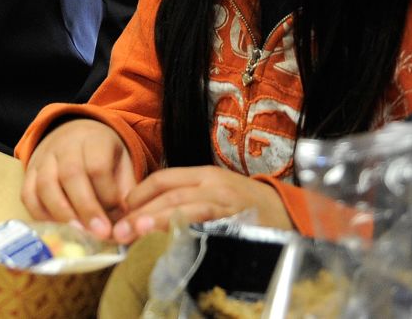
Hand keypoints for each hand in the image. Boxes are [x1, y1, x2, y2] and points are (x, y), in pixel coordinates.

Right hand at [21, 119, 135, 238]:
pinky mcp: (29, 173)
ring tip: (78, 236)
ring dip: (62, 214)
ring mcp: (43, 158)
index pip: (98, 166)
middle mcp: (64, 146)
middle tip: (100, 234)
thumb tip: (125, 228)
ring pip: (45, 184)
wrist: (75, 137)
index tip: (118, 217)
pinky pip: (28, 195)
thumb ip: (124, 194)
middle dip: (86, 207)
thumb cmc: (104, 158)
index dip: (107, 195)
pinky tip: (57, 231)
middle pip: (71, 174)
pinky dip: (40, 215)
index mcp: (94, 139)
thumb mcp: (122, 166)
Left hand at [111, 165, 289, 242]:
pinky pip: (208, 223)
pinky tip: (172, 238)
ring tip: (136, 231)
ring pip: (184, 206)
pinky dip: (188, 228)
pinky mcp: (238, 219)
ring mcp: (225, 201)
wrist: (292, 211)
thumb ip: (187, 199)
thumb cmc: (248, 205)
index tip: (122, 211)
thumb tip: (149, 214)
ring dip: (157, 219)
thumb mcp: (216, 193)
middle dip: (141, 211)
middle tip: (119, 229)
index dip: (139, 194)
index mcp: (204, 174)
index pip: (163, 179)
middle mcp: (212, 183)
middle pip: (168, 193)